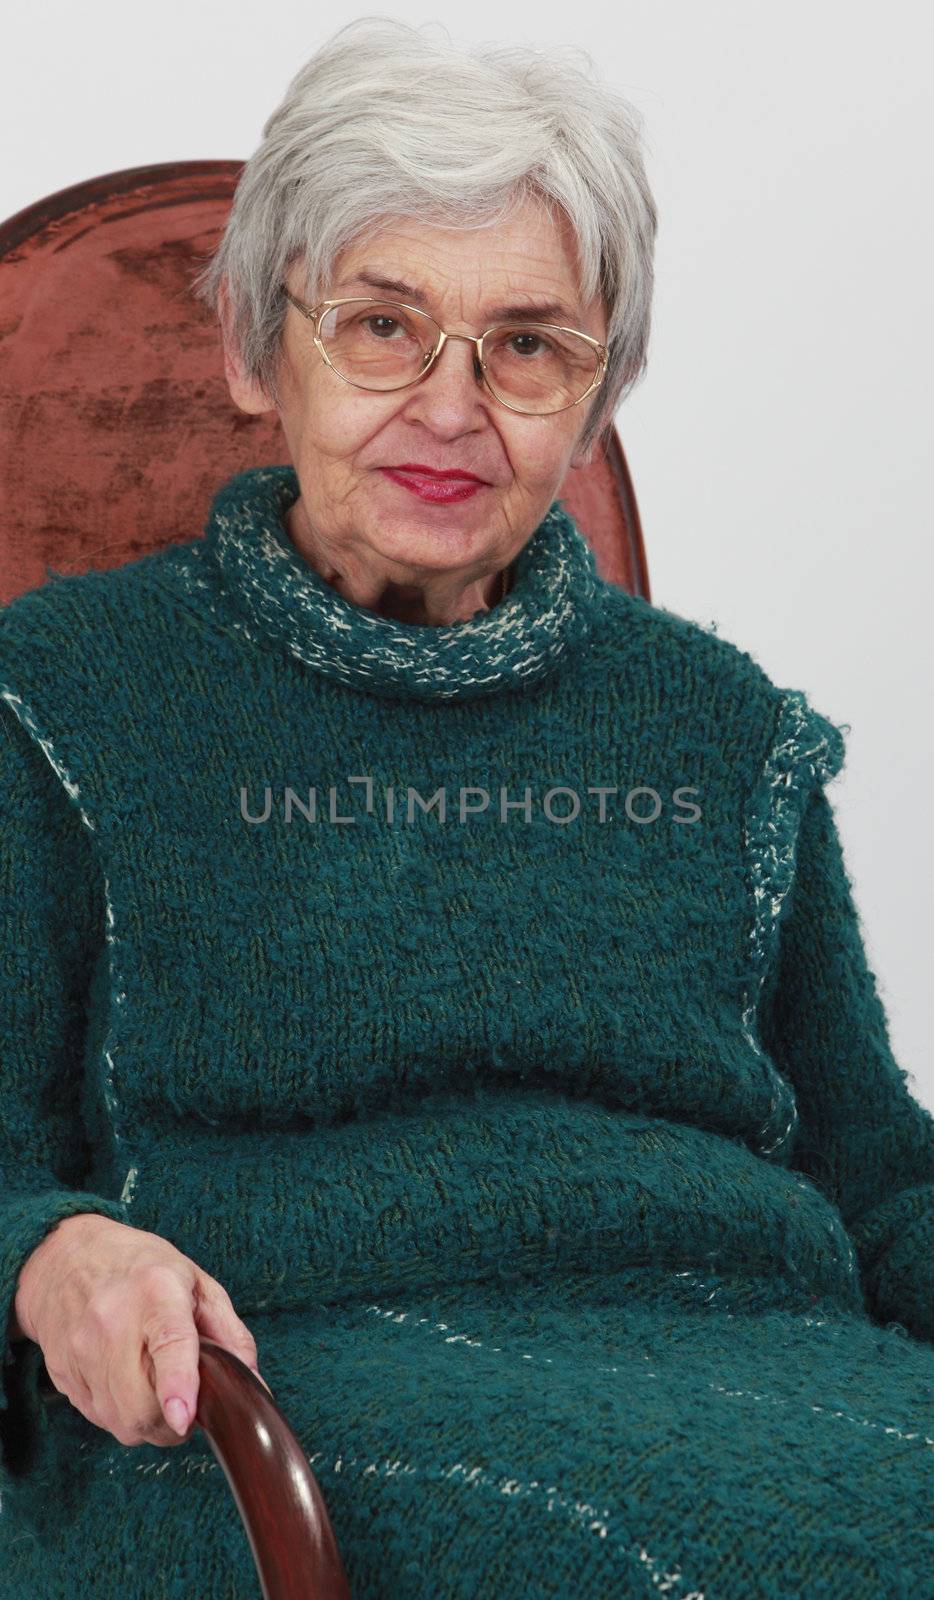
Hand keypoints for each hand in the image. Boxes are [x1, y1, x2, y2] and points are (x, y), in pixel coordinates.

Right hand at [13, 1213, 272, 1447]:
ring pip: (122, 1423)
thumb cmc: (140, 1268)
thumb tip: (252, 1383)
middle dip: (172, 1420)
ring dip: (147, 1421)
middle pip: (143, 1406)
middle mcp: (113, 1321)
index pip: (169, 1343)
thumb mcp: (197, 1283)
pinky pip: (100, 1419)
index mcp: (157, 1291)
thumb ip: (230, 1333)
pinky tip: (124, 1382)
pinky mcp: (62, 1373)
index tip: (183, 1418)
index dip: (177, 1385)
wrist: (64, 1260)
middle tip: (184, 1400)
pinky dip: (120, 1414)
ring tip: (152, 1384)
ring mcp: (82, 1350)